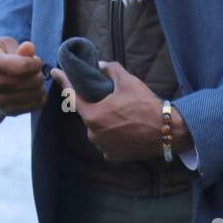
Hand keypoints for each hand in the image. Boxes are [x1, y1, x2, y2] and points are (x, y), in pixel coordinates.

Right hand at [0, 36, 45, 115]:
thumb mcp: (4, 45)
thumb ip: (18, 47)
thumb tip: (29, 48)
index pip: (21, 66)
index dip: (35, 63)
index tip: (36, 61)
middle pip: (26, 82)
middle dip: (38, 74)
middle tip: (36, 70)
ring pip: (31, 95)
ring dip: (40, 86)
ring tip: (36, 79)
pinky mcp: (5, 111)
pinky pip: (32, 107)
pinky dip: (40, 98)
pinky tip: (35, 89)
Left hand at [50, 62, 192, 162]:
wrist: (167, 132)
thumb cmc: (146, 106)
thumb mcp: (128, 81)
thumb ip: (110, 69)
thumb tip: (100, 65)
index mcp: (93, 115)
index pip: (72, 96)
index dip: (63, 82)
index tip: (55, 72)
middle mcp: (94, 134)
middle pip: (88, 114)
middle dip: (96, 105)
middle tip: (111, 99)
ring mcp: (103, 147)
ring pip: (97, 129)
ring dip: (105, 121)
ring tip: (123, 114)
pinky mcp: (113, 157)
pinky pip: (106, 141)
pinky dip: (112, 134)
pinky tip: (125, 128)